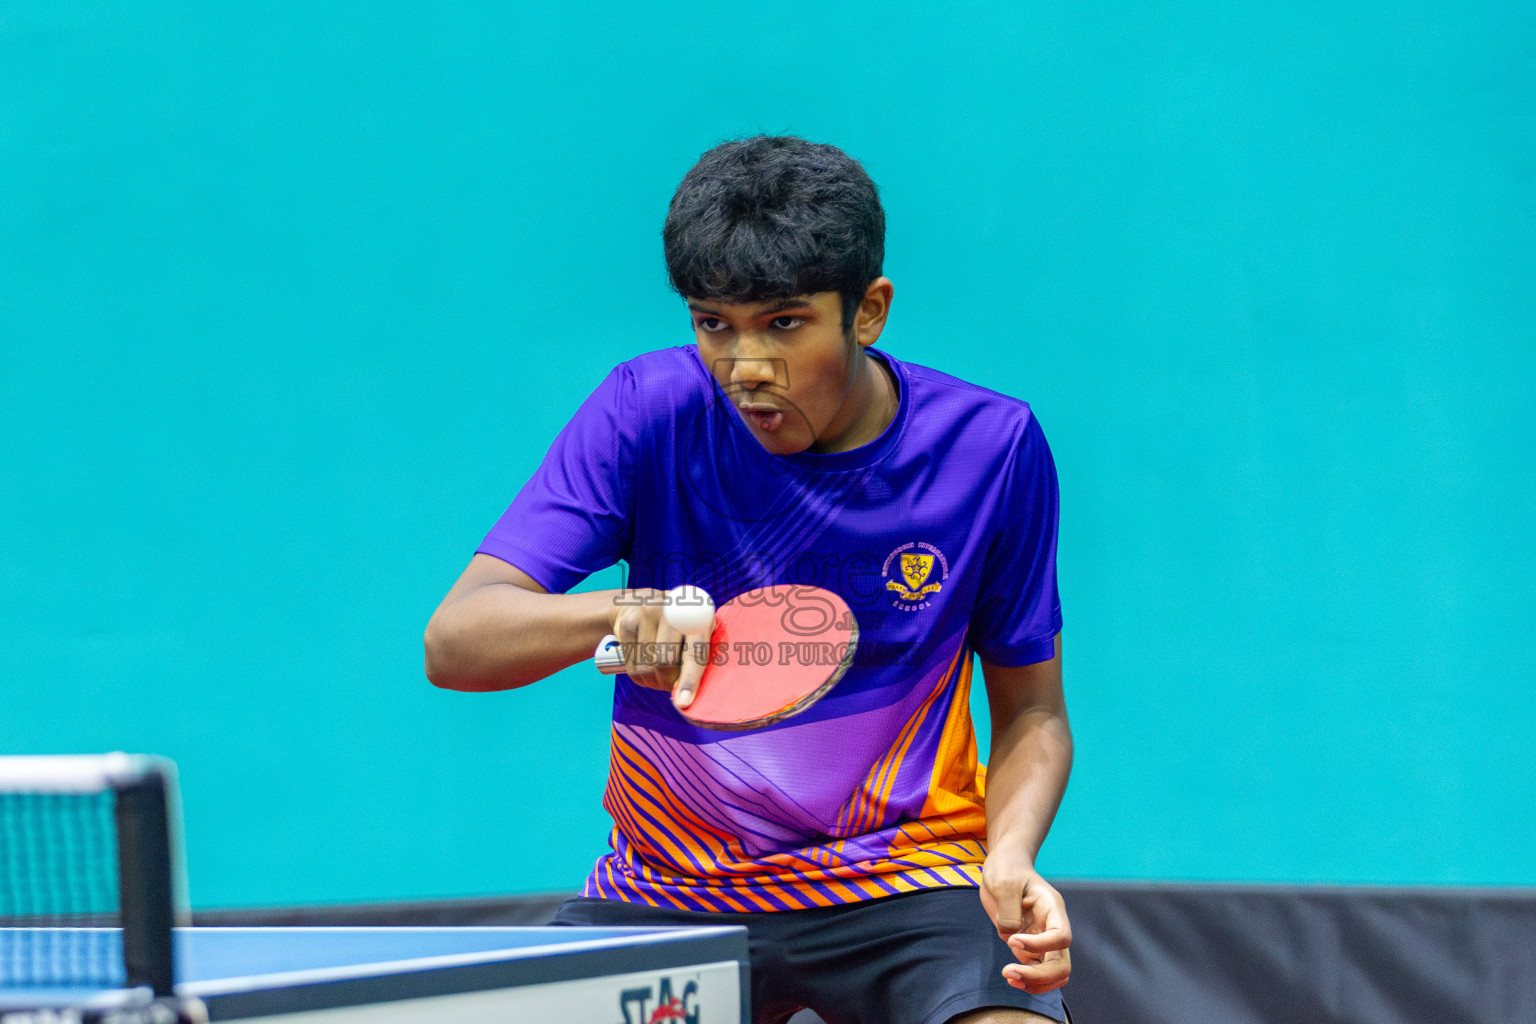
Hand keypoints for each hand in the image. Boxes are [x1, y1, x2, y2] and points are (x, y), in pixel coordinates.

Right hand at [607, 589, 710, 709]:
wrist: (636, 603)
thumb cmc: (676, 627)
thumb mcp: (692, 632)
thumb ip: (697, 655)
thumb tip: (687, 696)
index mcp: (697, 615)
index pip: (695, 650)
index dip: (690, 678)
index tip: (683, 702)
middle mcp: (672, 611)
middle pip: (665, 663)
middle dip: (667, 682)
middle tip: (671, 686)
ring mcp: (647, 614)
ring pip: (646, 668)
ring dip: (652, 682)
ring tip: (658, 676)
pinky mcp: (627, 623)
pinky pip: (632, 666)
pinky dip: (639, 676)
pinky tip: (645, 669)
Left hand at [979, 855, 1072, 993]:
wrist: (1004, 866)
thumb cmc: (1006, 870)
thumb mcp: (1003, 883)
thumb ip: (1008, 911)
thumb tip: (1010, 937)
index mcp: (1052, 908)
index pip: (1060, 937)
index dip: (1038, 945)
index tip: (1012, 940)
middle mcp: (1053, 927)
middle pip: (1062, 963)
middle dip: (1039, 975)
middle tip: (1008, 973)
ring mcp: (1044, 939)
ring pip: (1055, 973)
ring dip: (1035, 982)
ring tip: (1009, 978)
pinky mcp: (1032, 947)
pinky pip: (1040, 973)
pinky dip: (1029, 981)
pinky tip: (1010, 977)